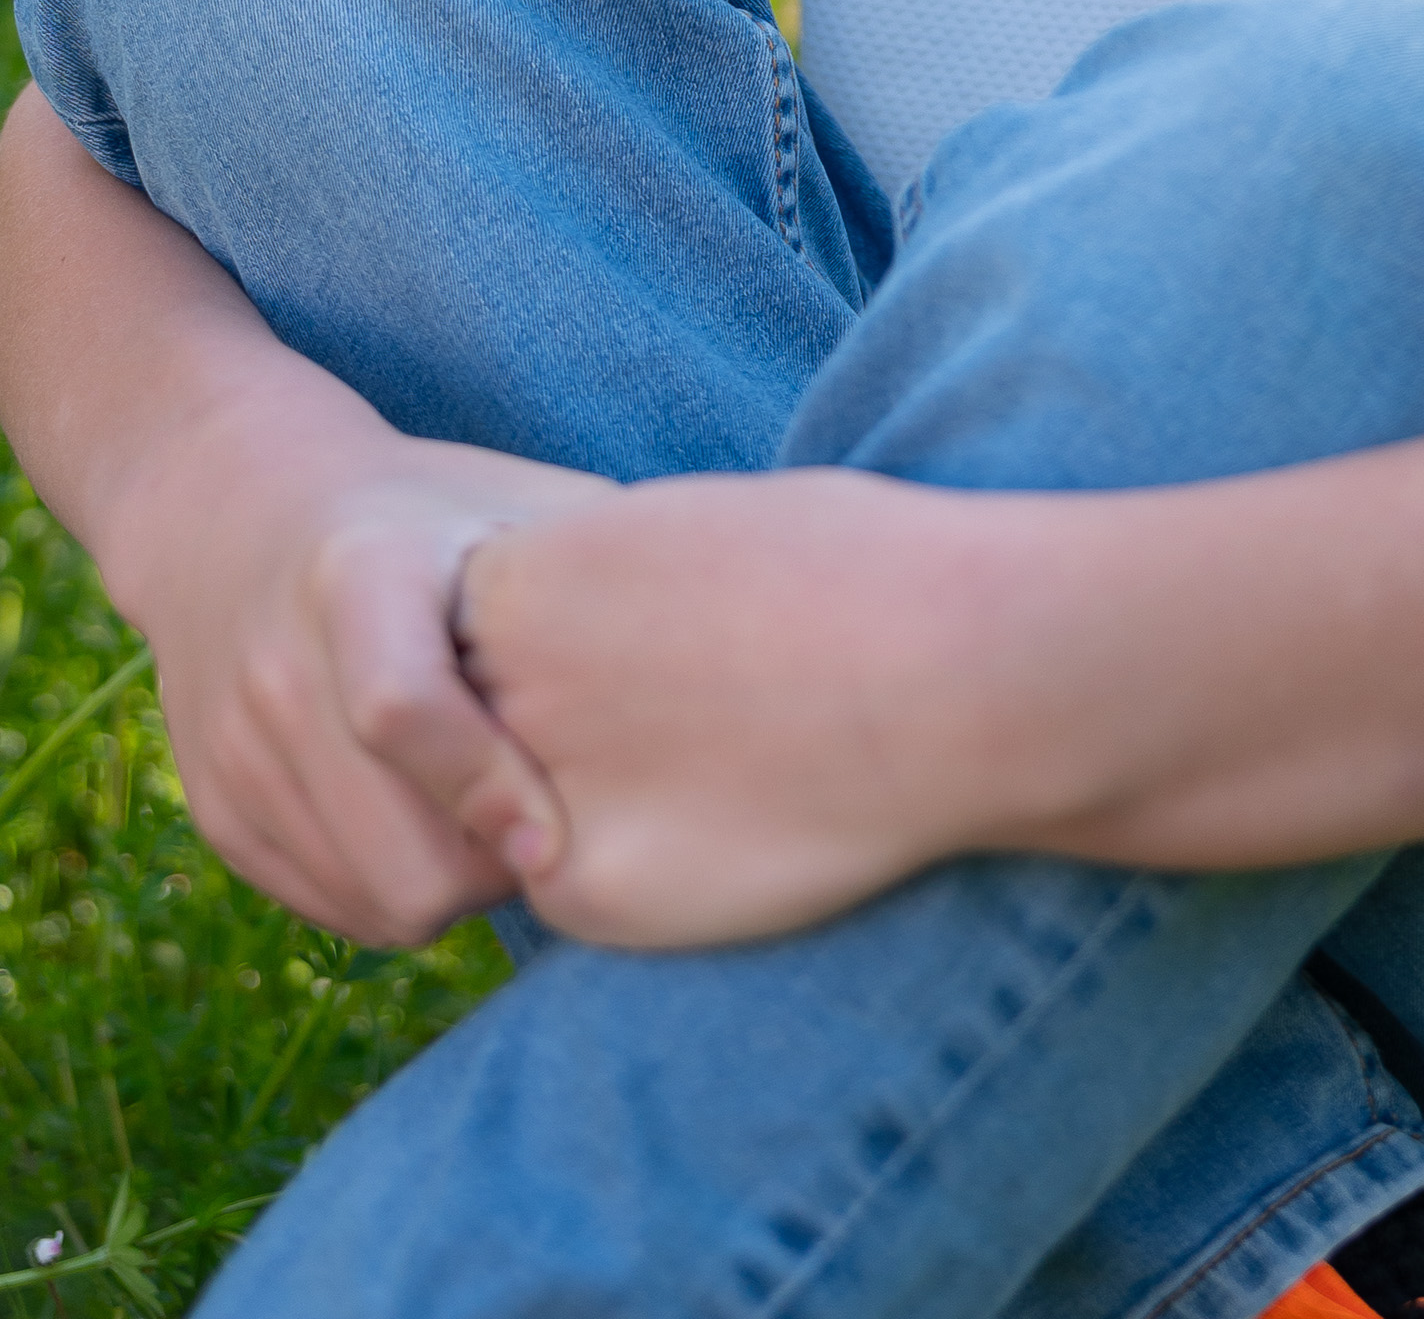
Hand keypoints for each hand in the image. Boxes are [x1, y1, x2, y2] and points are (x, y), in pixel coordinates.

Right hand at [118, 408, 613, 946]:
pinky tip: (434, 826)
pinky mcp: (216, 808)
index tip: (557, 837)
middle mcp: (278, 664)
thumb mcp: (512, 503)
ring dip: (453, 887)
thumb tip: (729, 645)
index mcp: (359, 571)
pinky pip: (330, 908)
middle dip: (495, 868)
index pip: (402, 709)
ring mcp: (232, 747)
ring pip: (372, 898)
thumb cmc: (432, 511)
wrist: (241, 515)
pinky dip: (394, 892)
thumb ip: (603, 568)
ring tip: (499, 817)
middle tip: (551, 823)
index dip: (490, 787)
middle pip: (396, 850)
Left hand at [455, 470, 1012, 949]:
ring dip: (593, 803)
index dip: (566, 649)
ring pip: (523, 819)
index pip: (479, 640)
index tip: (659, 645)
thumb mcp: (675, 530)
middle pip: (492, 731)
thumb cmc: (840, 571)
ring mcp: (529, 797)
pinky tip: (733, 815)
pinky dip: (640, 868)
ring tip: (717, 759)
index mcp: (513, 583)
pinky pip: (572, 890)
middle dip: (565, 732)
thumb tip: (569, 639)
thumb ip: (588, 590)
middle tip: (684, 714)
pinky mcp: (583, 892)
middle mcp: (495, 691)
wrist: (945, 663)